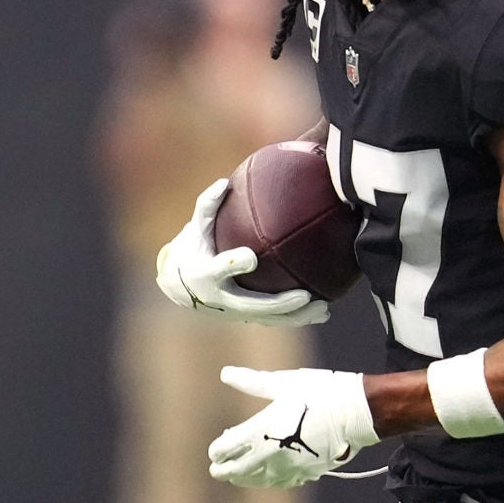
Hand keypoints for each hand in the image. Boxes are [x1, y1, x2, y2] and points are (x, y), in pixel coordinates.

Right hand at [155, 180, 329, 326]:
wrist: (180, 286)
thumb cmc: (193, 249)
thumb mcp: (195, 227)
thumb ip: (207, 205)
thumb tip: (224, 182)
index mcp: (205, 275)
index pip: (219, 269)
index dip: (232, 264)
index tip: (250, 258)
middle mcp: (220, 299)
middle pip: (252, 305)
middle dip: (279, 303)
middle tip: (303, 295)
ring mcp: (234, 312)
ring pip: (268, 318)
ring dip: (296, 316)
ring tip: (323, 310)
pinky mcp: (245, 317)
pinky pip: (274, 320)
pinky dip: (297, 318)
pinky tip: (323, 313)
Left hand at [207, 366, 377, 488]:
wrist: (358, 412)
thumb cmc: (321, 393)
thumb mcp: (283, 383)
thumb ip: (251, 382)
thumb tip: (226, 373)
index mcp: (262, 429)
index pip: (228, 448)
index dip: (218, 450)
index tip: (215, 450)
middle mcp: (272, 453)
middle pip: (238, 470)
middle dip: (224, 470)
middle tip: (217, 469)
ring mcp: (290, 466)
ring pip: (259, 480)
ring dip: (245, 478)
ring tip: (238, 476)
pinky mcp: (307, 471)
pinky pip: (282, 482)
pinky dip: (270, 481)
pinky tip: (268, 477)